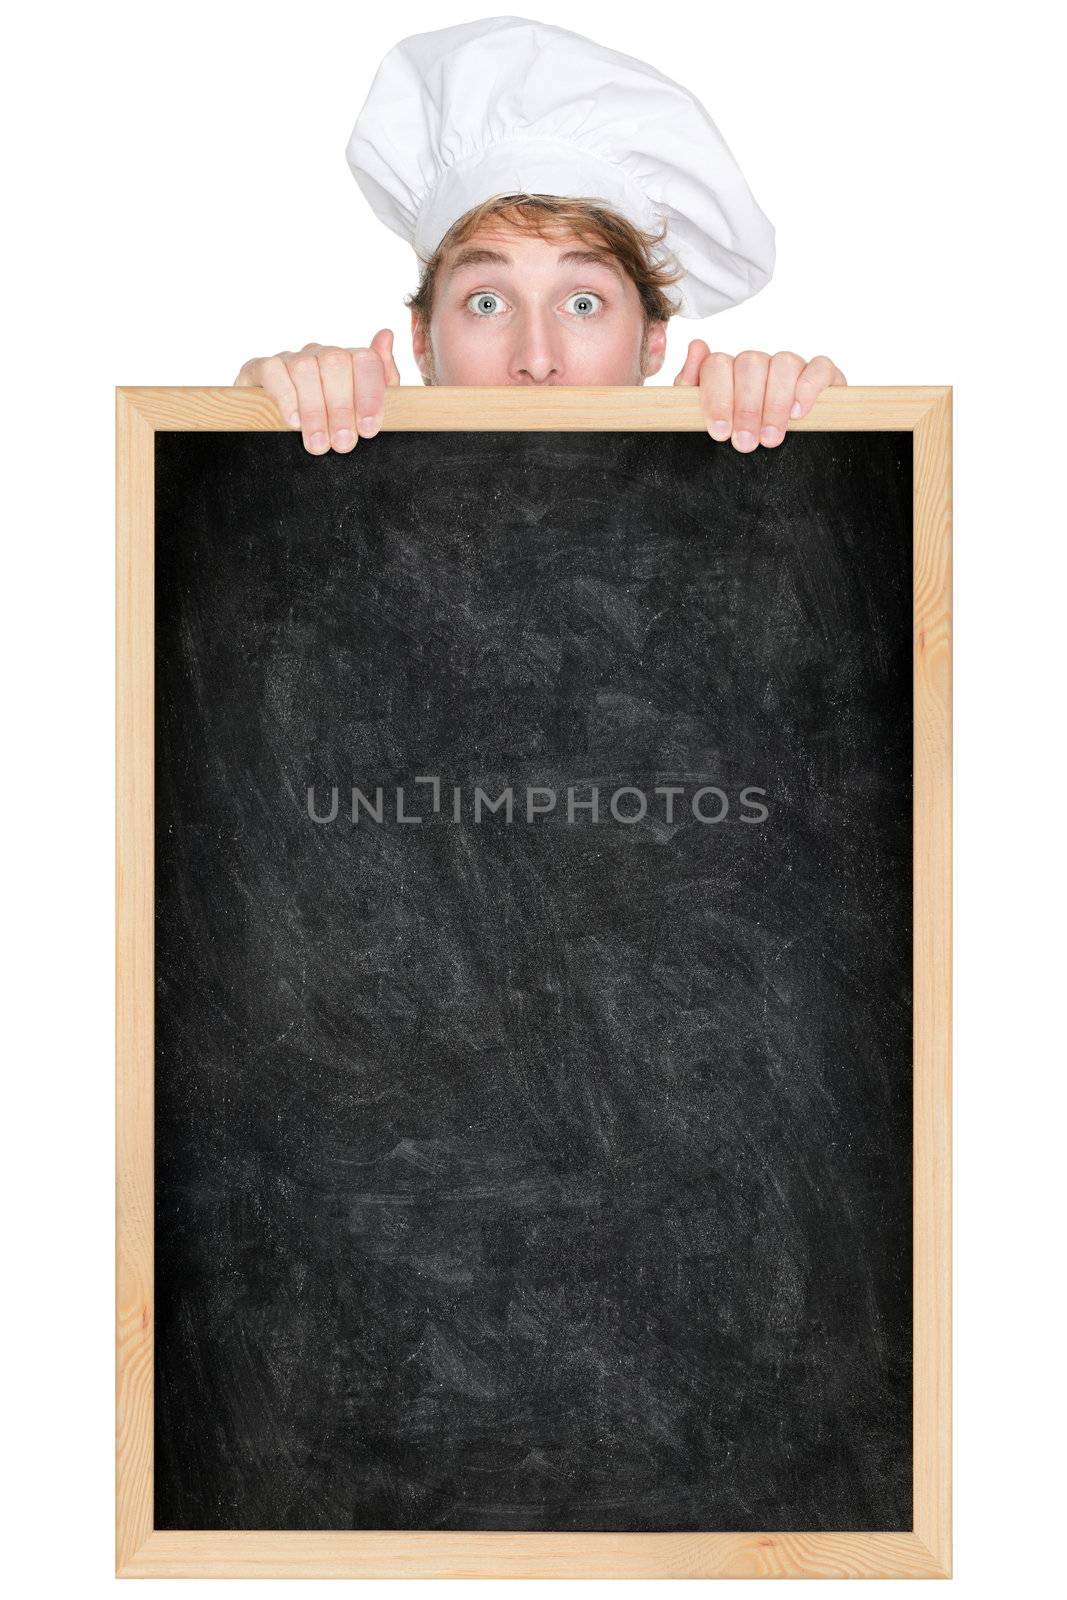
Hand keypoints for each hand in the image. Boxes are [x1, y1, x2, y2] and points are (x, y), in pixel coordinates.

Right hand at [234, 330, 400, 453]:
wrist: (273, 430)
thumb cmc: (327, 422)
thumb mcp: (360, 410)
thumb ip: (381, 378)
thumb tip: (386, 335)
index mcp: (348, 361)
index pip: (365, 360)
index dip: (369, 394)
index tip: (368, 429)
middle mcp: (320, 354)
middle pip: (336, 363)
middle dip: (342, 408)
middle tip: (343, 443)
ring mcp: (290, 359)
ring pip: (305, 369)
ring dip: (314, 410)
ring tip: (318, 443)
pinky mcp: (260, 367)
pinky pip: (273, 371)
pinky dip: (285, 397)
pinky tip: (293, 422)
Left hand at [673, 346, 846, 450]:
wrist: (786, 458)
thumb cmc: (742, 435)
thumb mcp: (710, 421)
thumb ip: (693, 387)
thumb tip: (697, 346)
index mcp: (729, 371)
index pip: (718, 364)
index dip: (717, 397)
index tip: (720, 432)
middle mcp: (759, 364)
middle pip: (750, 364)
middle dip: (746, 408)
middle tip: (746, 443)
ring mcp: (791, 366)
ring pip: (783, 364)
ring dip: (775, 403)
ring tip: (770, 438)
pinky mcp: (824, 374)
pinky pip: (819, 367)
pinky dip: (808, 388)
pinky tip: (798, 413)